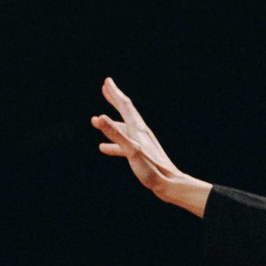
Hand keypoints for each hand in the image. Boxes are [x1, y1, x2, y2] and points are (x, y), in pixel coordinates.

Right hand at [93, 79, 211, 215]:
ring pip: (123, 127)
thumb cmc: (151, 169)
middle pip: (126, 111)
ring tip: (96, 120)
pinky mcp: (140, 153)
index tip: (107, 82)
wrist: (169, 184)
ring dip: (110, 121)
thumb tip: (100, 118)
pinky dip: (113, 142)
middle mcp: (141, 132)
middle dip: (115, 99)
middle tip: (106, 88)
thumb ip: (115, 134)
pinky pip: (123, 143)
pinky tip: (103, 148)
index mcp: (138, 129)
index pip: (125, 105)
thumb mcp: (131, 151)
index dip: (115, 93)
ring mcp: (141, 142)